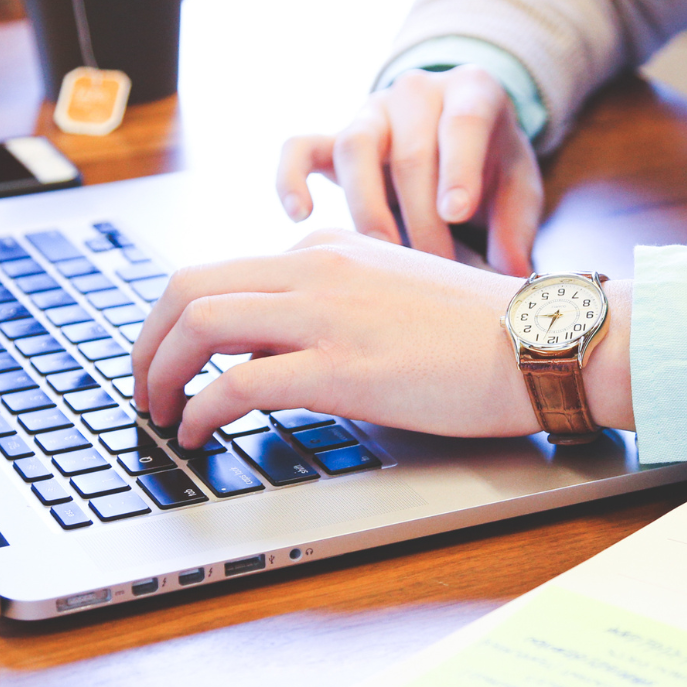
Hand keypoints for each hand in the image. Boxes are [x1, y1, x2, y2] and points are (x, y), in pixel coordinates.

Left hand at [131, 229, 632, 447]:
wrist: (543, 341)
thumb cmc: (485, 333)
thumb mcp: (396, 295)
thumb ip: (339, 305)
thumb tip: (284, 348)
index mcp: (329, 250)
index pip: (224, 272)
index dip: (178, 322)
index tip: (171, 360)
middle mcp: (316, 269)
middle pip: (189, 287)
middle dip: (148, 341)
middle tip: (143, 387)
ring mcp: (326, 315)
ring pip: (199, 324)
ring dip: (160, 373)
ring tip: (159, 414)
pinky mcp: (341, 368)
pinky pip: (237, 383)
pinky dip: (200, 411)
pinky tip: (199, 435)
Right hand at [275, 65, 543, 276]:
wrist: (458, 133)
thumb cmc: (492, 164)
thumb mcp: (519, 185)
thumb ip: (517, 225)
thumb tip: (513, 275)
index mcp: (472, 91)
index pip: (463, 122)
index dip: (458, 168)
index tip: (456, 213)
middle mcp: (417, 92)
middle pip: (410, 152)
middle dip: (422, 217)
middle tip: (435, 268)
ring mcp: (371, 112)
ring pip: (355, 147)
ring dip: (368, 208)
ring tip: (383, 255)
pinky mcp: (333, 137)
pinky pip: (299, 148)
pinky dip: (291, 177)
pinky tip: (300, 215)